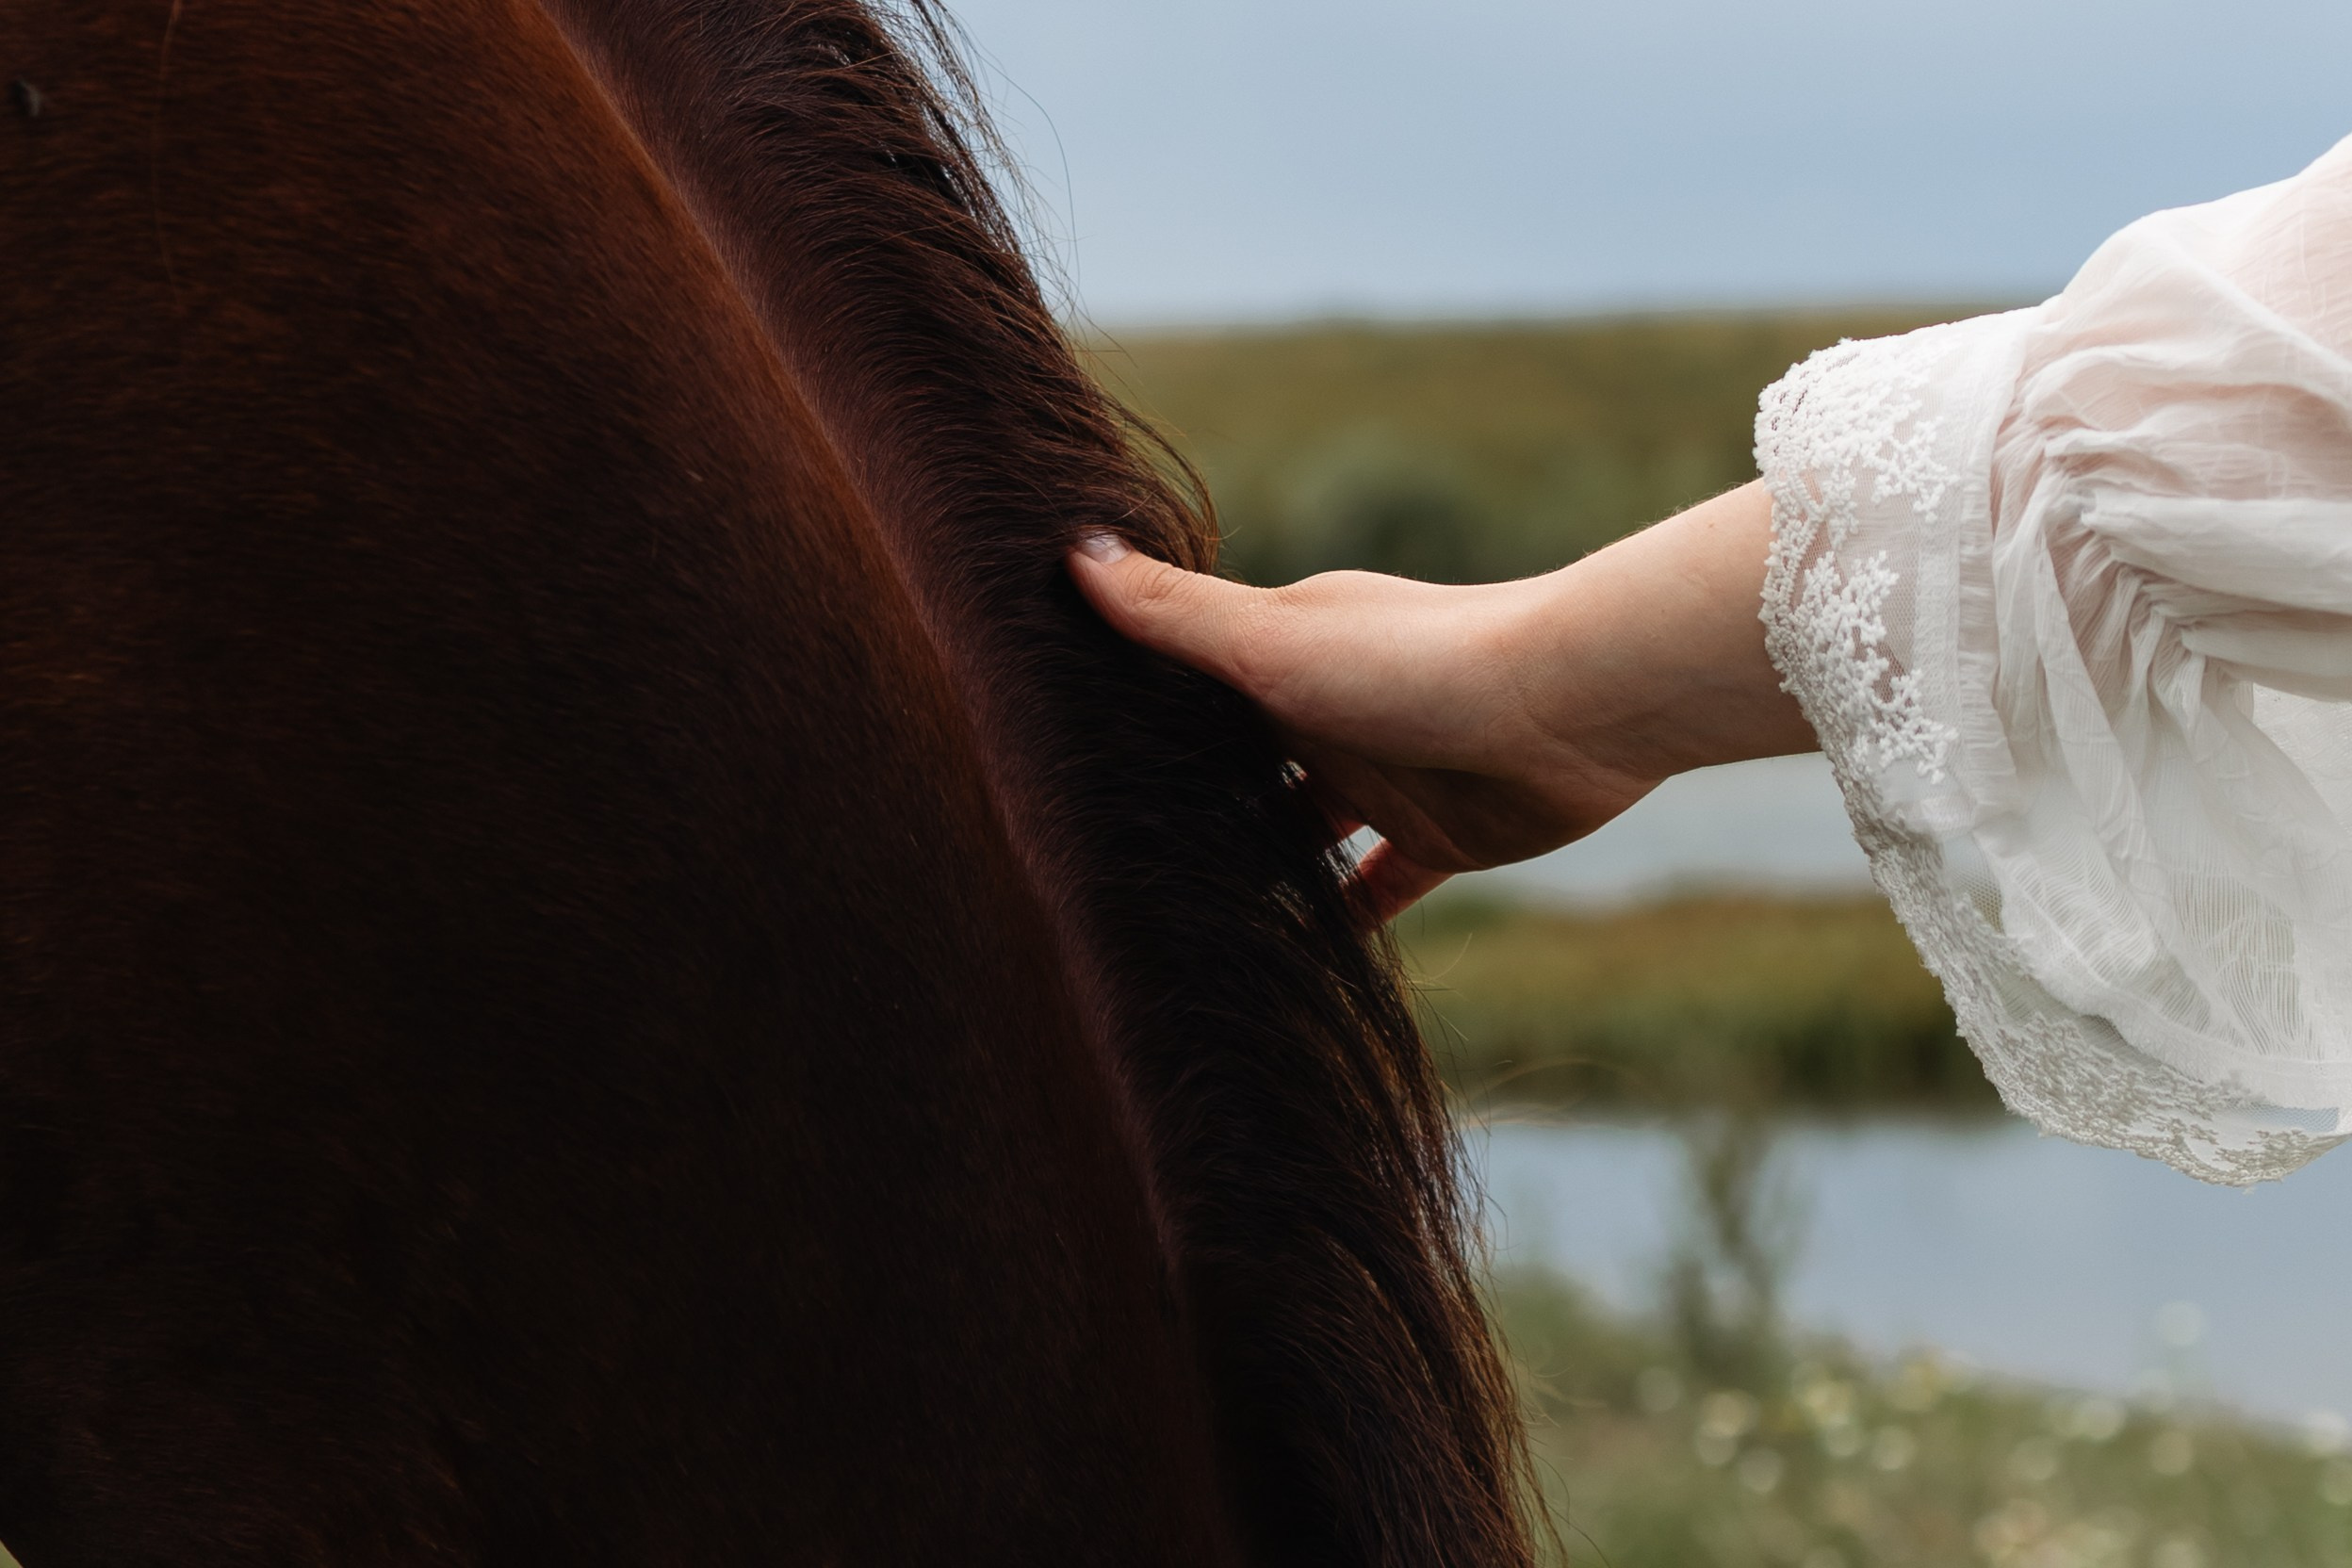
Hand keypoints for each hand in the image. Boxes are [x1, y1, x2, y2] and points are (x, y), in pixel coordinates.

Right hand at [1069, 480, 1816, 920]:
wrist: (1571, 710)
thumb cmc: (1416, 664)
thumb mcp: (1272, 642)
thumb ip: (1175, 615)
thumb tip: (1073, 549)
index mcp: (1287, 647)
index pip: (1193, 677)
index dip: (1137, 713)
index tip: (1064, 761)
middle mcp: (1330, 707)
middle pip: (1242, 760)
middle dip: (1190, 799)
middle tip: (1110, 859)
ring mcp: (1383, 774)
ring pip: (1301, 828)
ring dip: (1256, 863)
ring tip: (1180, 916)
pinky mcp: (1436, 837)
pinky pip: (1373, 888)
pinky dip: (1336, 917)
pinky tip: (1288, 958)